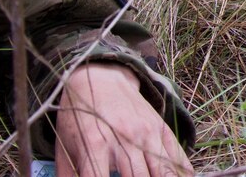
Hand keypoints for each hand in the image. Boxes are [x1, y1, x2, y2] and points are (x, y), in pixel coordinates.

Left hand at [55, 63, 191, 176]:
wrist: (100, 77)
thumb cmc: (78, 116)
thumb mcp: (64, 146)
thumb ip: (67, 176)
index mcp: (94, 144)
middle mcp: (124, 138)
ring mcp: (146, 132)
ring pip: (163, 170)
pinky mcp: (160, 128)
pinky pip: (177, 155)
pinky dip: (182, 172)